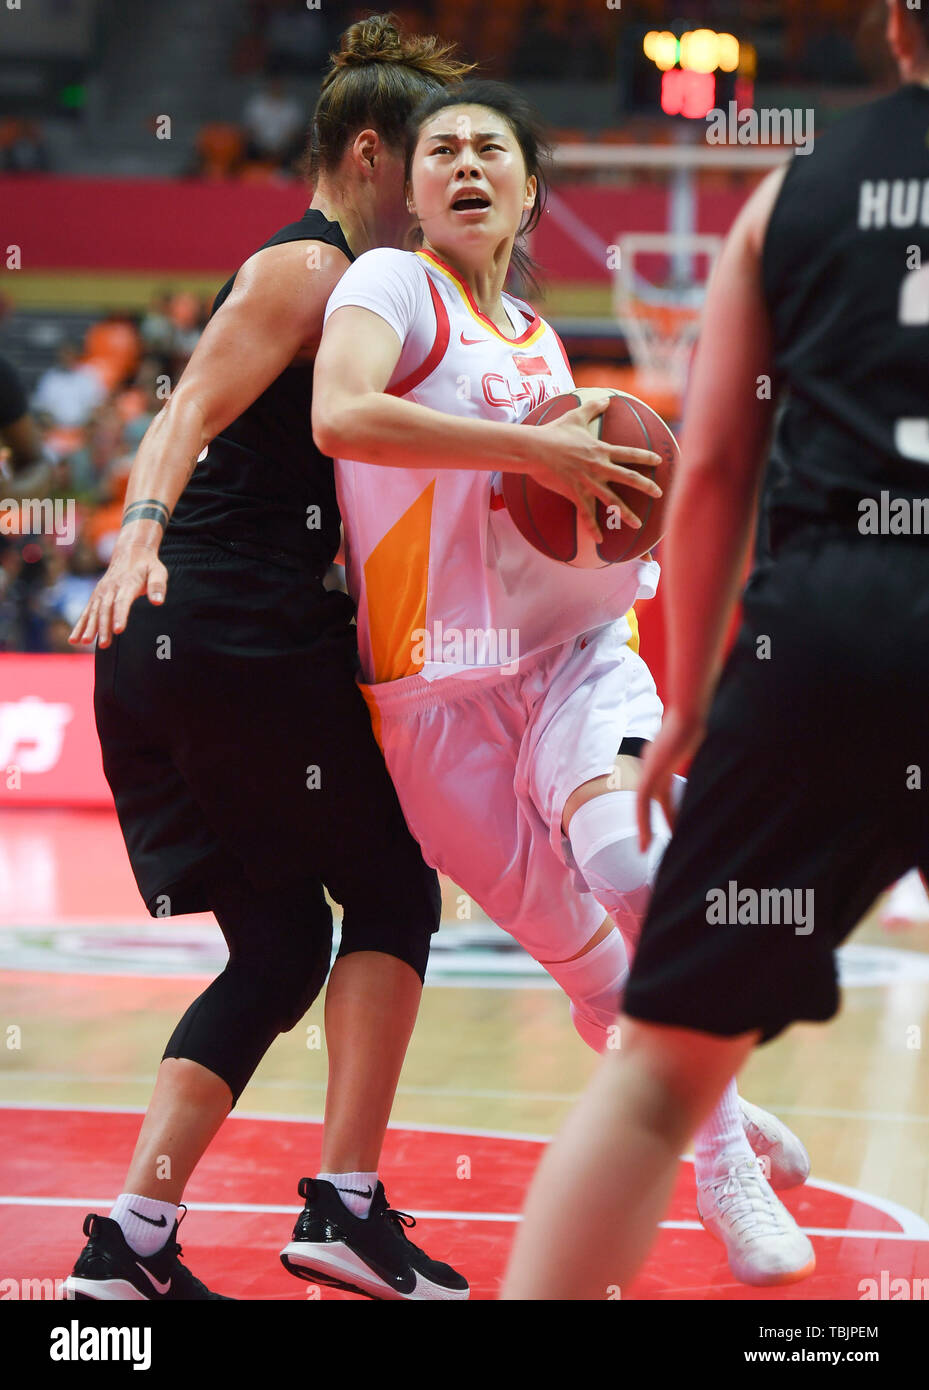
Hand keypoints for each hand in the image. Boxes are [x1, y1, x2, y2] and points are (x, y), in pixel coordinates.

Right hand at [69, 538, 167, 648]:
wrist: (131, 551)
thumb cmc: (147, 565)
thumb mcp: (158, 572)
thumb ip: (158, 586)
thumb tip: (158, 602)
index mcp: (127, 584)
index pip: (122, 602)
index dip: (120, 616)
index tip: (118, 630)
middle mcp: (111, 588)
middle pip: (106, 610)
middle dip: (103, 627)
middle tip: (104, 644)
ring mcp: (101, 592)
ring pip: (94, 612)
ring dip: (89, 628)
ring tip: (84, 642)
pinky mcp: (96, 596)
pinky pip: (87, 612)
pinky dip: (80, 625)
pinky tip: (74, 639)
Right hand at [533, 395, 662, 543]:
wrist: (536, 448)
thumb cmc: (554, 432)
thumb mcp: (576, 415)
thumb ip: (594, 407)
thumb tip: (606, 398)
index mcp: (601, 449)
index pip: (629, 453)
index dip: (645, 456)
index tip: (658, 461)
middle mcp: (599, 467)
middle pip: (628, 478)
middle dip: (646, 486)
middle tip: (659, 493)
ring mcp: (588, 482)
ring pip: (611, 500)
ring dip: (626, 513)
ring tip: (638, 524)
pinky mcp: (575, 493)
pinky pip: (586, 514)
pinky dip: (593, 528)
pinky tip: (601, 540)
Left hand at [636, 706, 705, 850]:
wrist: (692, 710)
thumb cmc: (703, 721)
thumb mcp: (703, 744)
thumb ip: (707, 757)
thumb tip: (735, 762)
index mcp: (663, 754)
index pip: (662, 788)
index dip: (667, 807)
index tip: (677, 822)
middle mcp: (652, 761)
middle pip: (653, 797)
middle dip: (657, 819)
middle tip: (660, 840)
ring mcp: (649, 766)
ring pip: (642, 804)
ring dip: (644, 826)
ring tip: (646, 848)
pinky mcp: (649, 771)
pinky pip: (642, 802)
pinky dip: (643, 821)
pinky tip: (646, 840)